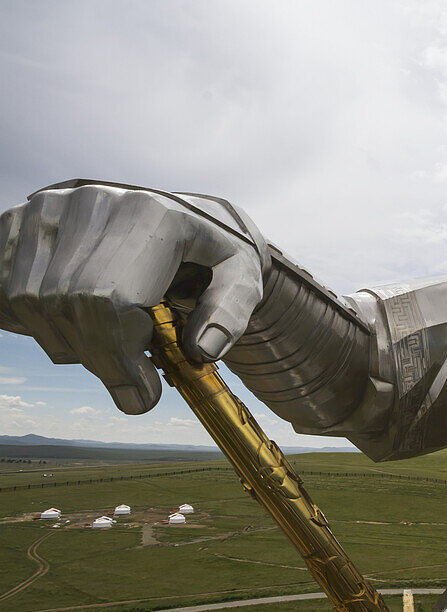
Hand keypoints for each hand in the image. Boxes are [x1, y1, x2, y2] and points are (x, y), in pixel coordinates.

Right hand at [0, 184, 264, 413]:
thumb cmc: (214, 252)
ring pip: (31, 303)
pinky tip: (76, 319)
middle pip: (68, 305)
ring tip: (110, 338)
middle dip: (99, 358)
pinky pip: (6, 291)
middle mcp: (91, 202)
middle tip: (131, 379)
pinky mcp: (19, 220)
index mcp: (151, 213)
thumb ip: (231, 313)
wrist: (183, 214)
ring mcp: (48, 208)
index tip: (144, 395)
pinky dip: (33, 323)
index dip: (120, 359)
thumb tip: (203, 351)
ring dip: (69, 343)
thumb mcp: (244, 278)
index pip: (110, 300)